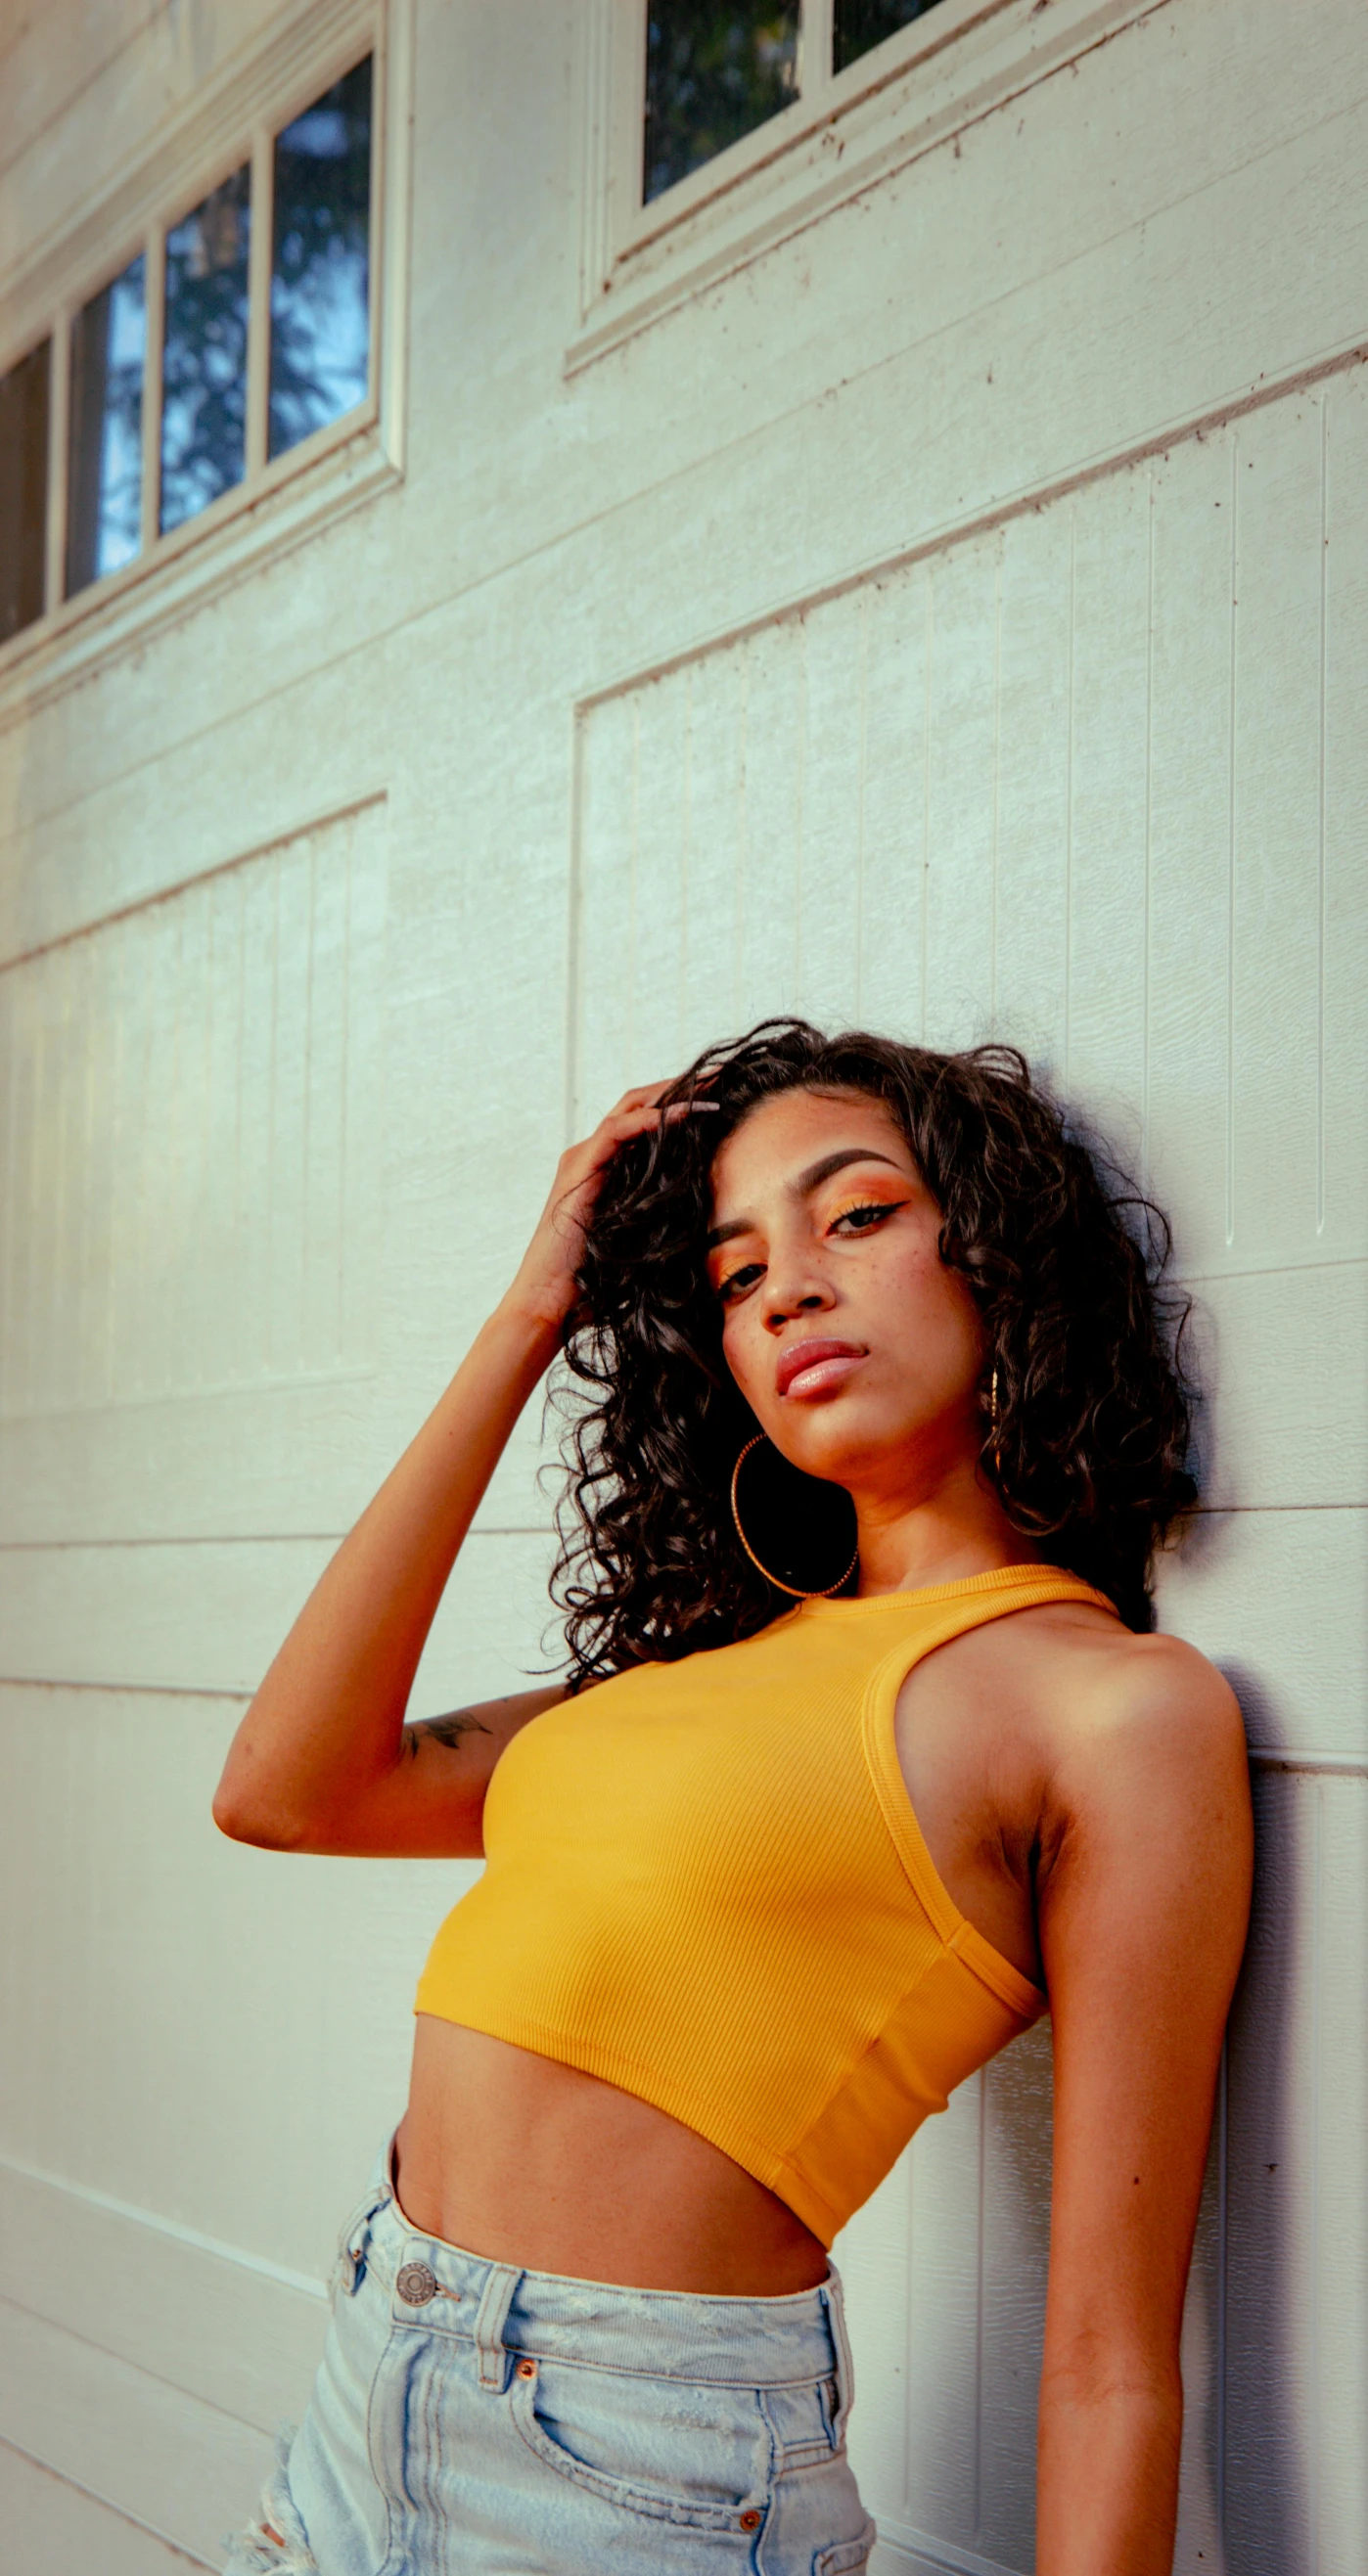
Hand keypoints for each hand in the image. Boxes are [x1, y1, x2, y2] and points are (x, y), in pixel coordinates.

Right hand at [504, 1083, 712, 1338]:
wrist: (549, 1302)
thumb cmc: (593, 1283)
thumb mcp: (641, 1241)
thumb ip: (664, 1220)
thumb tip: (711, 1222)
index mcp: (606, 1169)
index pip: (646, 1121)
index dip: (682, 1105)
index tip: (722, 1101)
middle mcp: (591, 1156)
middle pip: (640, 1104)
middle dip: (682, 1088)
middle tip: (723, 1081)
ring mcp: (583, 1160)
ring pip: (630, 1108)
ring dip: (673, 1095)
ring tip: (712, 1090)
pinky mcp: (579, 1170)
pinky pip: (617, 1131)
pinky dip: (652, 1118)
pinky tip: (683, 1114)